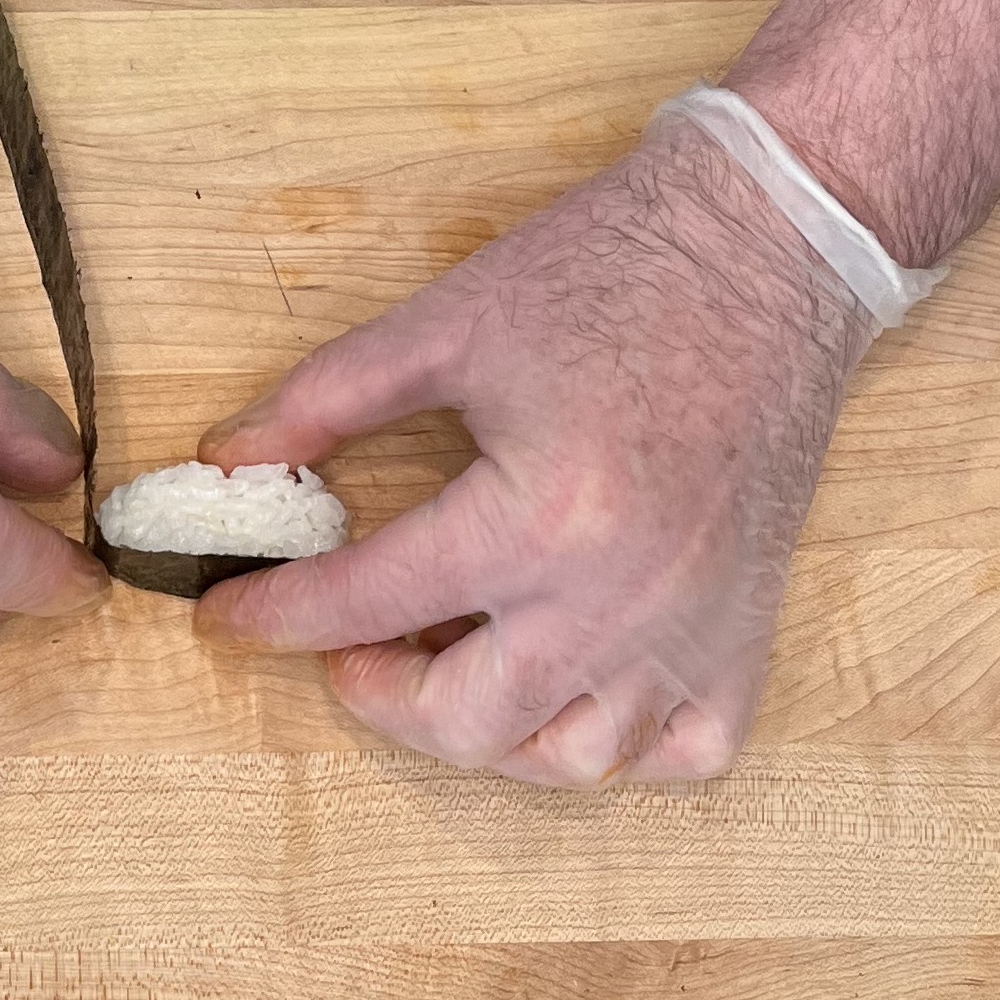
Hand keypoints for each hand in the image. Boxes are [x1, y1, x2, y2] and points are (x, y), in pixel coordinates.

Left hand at [195, 119, 873, 784]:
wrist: (771, 240)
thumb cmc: (616, 268)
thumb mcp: (448, 319)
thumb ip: (326, 399)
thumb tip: (231, 458)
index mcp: (541, 514)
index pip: (369, 602)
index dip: (276, 615)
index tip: (228, 616)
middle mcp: (621, 595)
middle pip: (466, 720)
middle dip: (375, 695)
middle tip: (343, 647)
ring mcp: (695, 625)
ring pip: (573, 759)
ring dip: (487, 733)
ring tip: (446, 668)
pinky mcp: (749, 624)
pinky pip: (690, 748)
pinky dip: (623, 745)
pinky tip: (568, 689)